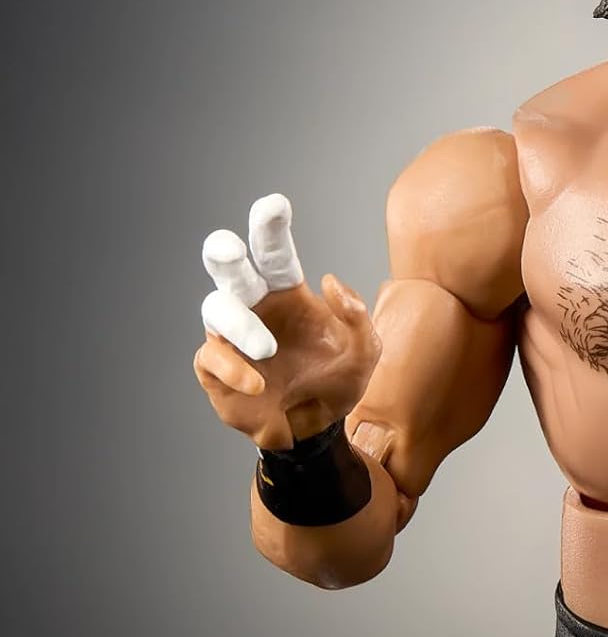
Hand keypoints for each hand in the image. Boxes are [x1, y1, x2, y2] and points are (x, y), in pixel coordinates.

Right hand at [192, 194, 379, 450]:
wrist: (315, 432)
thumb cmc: (336, 383)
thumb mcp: (365, 352)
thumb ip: (357, 316)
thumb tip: (328, 281)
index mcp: (288, 295)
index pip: (276, 254)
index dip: (271, 228)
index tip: (275, 205)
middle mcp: (254, 307)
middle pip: (231, 269)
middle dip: (225, 254)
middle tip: (230, 248)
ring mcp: (231, 337)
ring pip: (216, 308)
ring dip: (240, 325)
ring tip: (267, 350)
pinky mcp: (215, 368)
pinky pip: (212, 357)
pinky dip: (235, 369)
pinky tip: (257, 384)